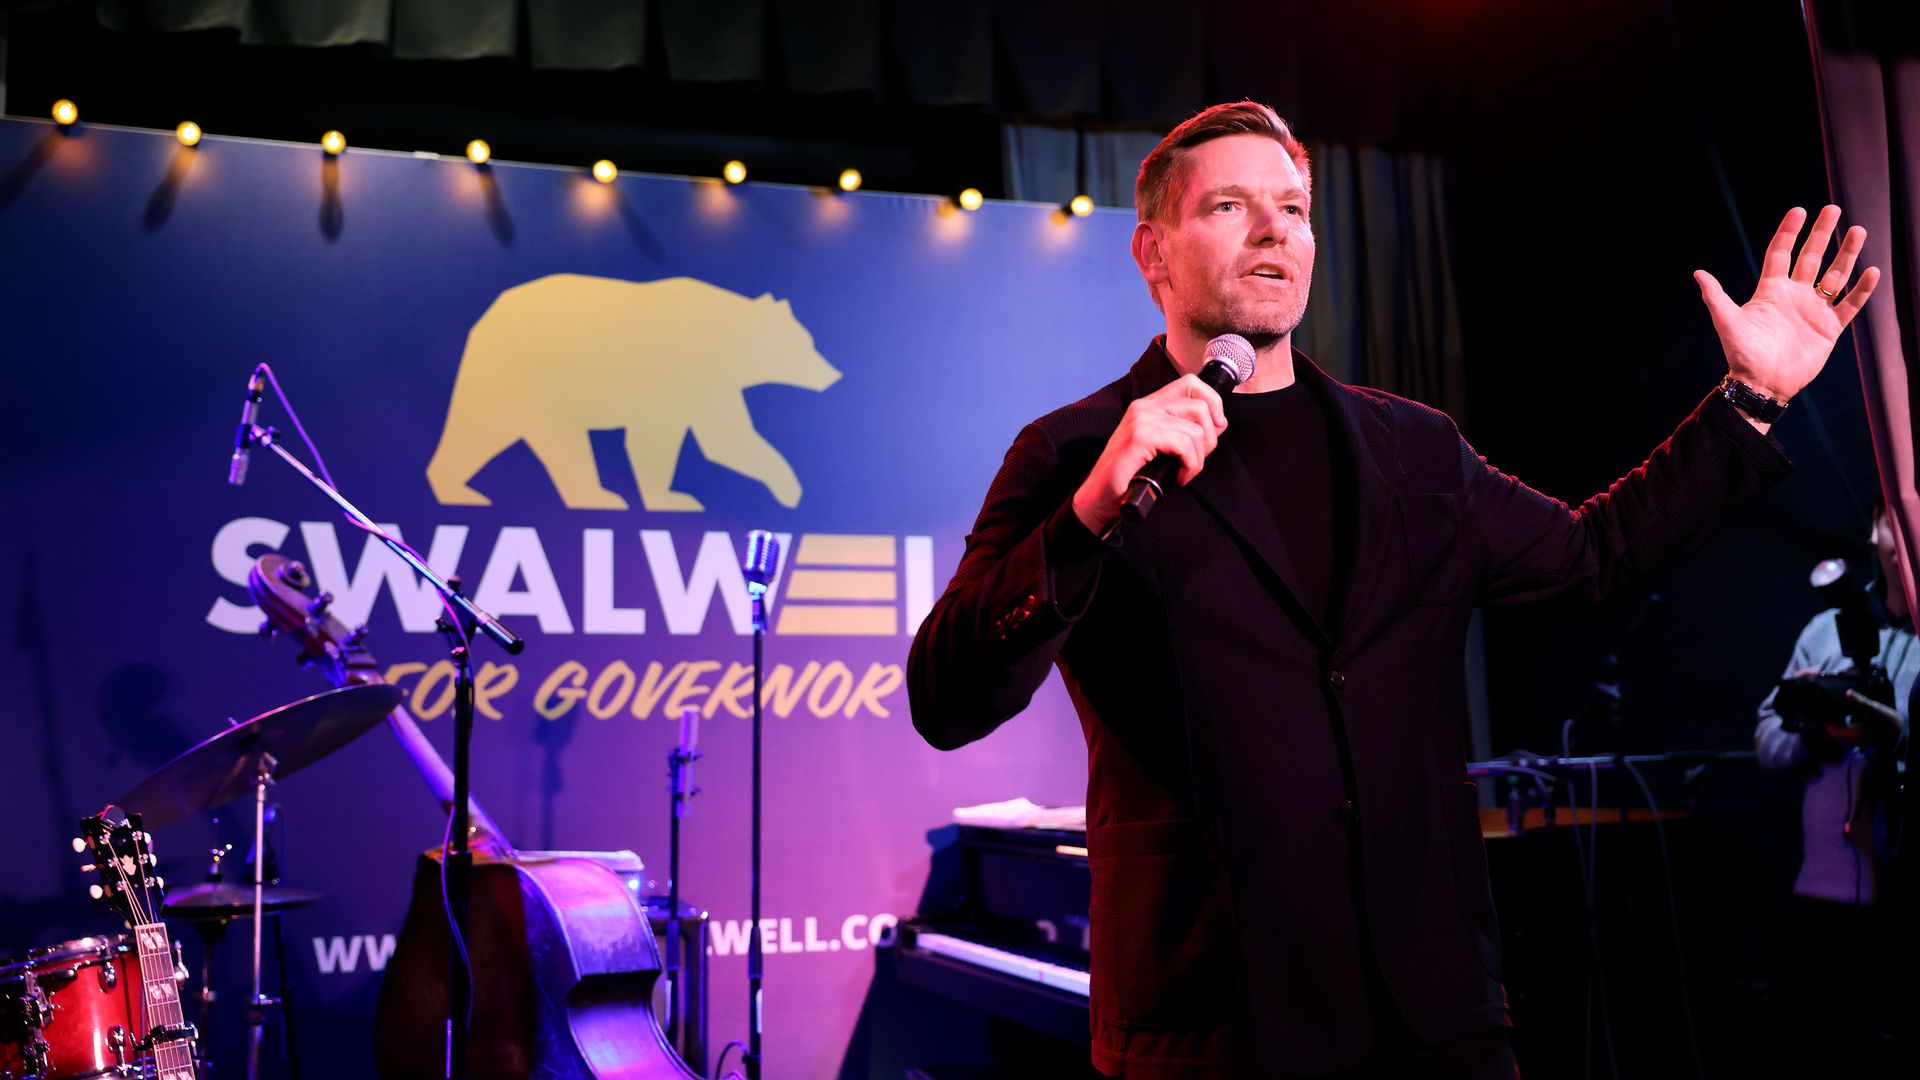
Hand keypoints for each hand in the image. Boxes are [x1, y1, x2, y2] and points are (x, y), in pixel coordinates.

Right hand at [1072, 374, 1226, 536]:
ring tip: (1184, 472)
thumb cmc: (1129, 476)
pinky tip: (1179, 477)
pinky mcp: (1140, 438)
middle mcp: (1144, 407)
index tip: (1214, 429)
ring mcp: (1141, 421)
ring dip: (1198, 459)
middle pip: (1200, 406)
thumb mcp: (1159, 446)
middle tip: (1195, 459)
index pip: (1191, 384)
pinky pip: (1184, 446)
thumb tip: (1218, 424)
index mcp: (1149, 405)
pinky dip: (1190, 466)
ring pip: (1195, 431)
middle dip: (1209, 438)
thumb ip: (1182, 430)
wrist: (1099, 498)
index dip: (1213, 403)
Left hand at [1694, 205, 1879, 402]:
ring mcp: (1814, 310)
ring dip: (1847, 254)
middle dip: (1822, 234)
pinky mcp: (1829, 328)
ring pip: (1835, 275)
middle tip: (1833, 209)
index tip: (1798, 210)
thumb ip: (1716, 297)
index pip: (1781, 253)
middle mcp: (1794, 295)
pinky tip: (1871, 271)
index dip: (1789, 232)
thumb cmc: (1742, 354)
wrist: (1761, 384)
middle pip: (1812, 257)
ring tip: (1858, 231)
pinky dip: (1861, 290)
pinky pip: (1850, 304)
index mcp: (1770, 290)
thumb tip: (1698, 273)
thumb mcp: (1727, 322)